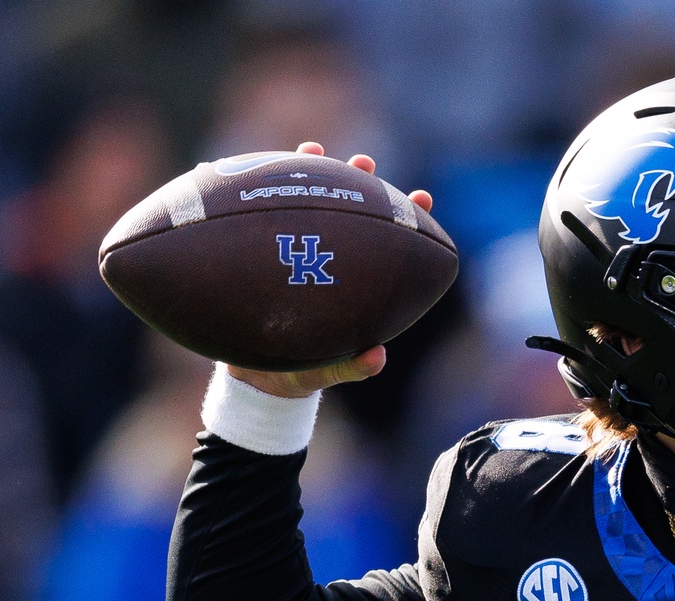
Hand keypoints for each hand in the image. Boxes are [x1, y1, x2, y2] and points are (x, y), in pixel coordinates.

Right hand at [224, 142, 434, 398]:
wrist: (252, 376)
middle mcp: (329, 256)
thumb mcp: (326, 371)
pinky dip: (258, 191)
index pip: (388, 242)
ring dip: (310, 173)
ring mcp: (293, 247)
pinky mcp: (259, 248)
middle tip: (364, 163)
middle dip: (360, 182)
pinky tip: (253, 170)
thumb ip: (352, 368)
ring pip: (305, 203)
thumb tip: (377, 359)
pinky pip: (259, 215)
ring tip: (313, 150)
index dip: (407, 216)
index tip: (423, 194)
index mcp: (357, 279)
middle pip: (350, 211)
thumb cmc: (300, 370)